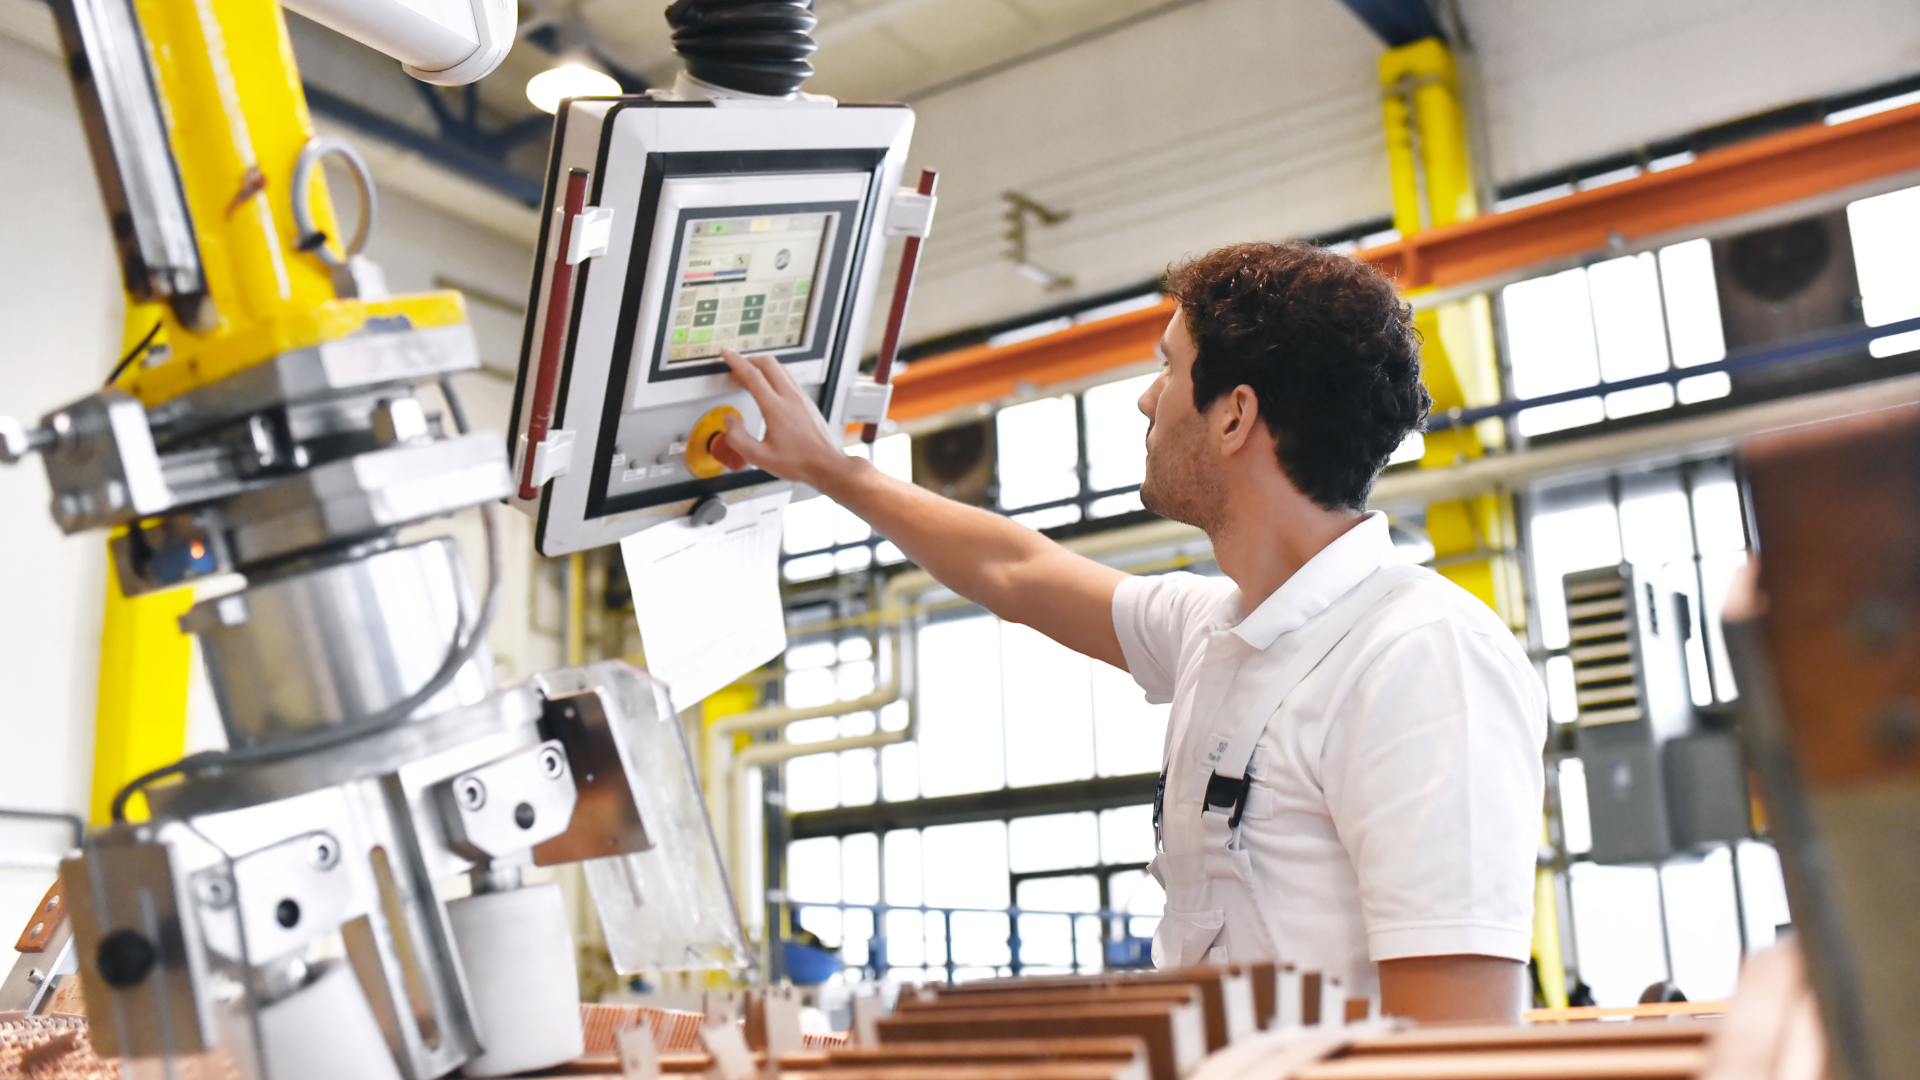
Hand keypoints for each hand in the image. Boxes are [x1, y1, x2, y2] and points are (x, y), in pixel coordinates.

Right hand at [714, 348, 861, 490]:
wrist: (828, 464)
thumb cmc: (800, 462)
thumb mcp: (760, 458)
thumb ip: (738, 438)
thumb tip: (729, 421)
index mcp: (776, 408)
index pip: (752, 375)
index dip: (735, 361)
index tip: (726, 353)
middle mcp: (791, 398)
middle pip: (768, 363)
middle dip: (748, 359)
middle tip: (735, 365)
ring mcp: (801, 397)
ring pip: (780, 368)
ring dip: (762, 366)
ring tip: (749, 374)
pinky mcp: (808, 401)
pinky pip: (789, 378)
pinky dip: (774, 374)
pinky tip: (769, 386)